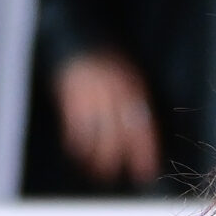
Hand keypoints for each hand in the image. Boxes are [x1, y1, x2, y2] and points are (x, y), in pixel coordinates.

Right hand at [56, 51, 160, 185]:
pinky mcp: (69, 95)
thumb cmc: (107, 62)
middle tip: (115, 177)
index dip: (145, 152)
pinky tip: (77, 155)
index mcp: (133, 88)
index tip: (146, 172)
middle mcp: (113, 92)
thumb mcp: (131, 78)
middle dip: (117, 159)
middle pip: (118, 133)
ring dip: (95, 157)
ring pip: (95, 134)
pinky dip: (76, 144)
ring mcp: (90, 93)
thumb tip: (144, 137)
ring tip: (96, 172)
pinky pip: (74, 126)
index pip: (142, 126)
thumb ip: (138, 103)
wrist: (78, 39)